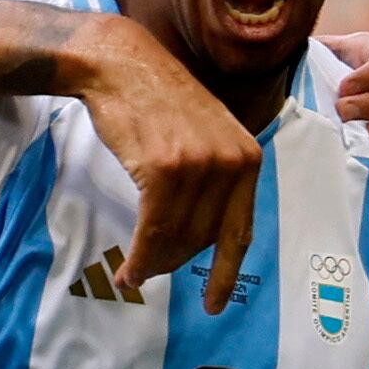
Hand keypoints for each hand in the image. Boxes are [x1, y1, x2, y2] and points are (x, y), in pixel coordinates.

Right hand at [73, 16, 264, 311]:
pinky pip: (152, 230)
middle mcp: (232, 162)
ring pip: (176, 238)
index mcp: (248, 157)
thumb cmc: (155, 100)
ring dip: (152, 265)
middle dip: (173, 264)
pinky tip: (128, 268)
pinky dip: (140, 256)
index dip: (224, 273)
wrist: (121, 64)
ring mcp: (200, 165)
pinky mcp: (164, 168)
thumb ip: (214, 179)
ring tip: (133, 273)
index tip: (213, 304)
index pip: (239, 231)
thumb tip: (200, 235)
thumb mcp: (204, 136)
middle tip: (148, 273)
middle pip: (203, 240)